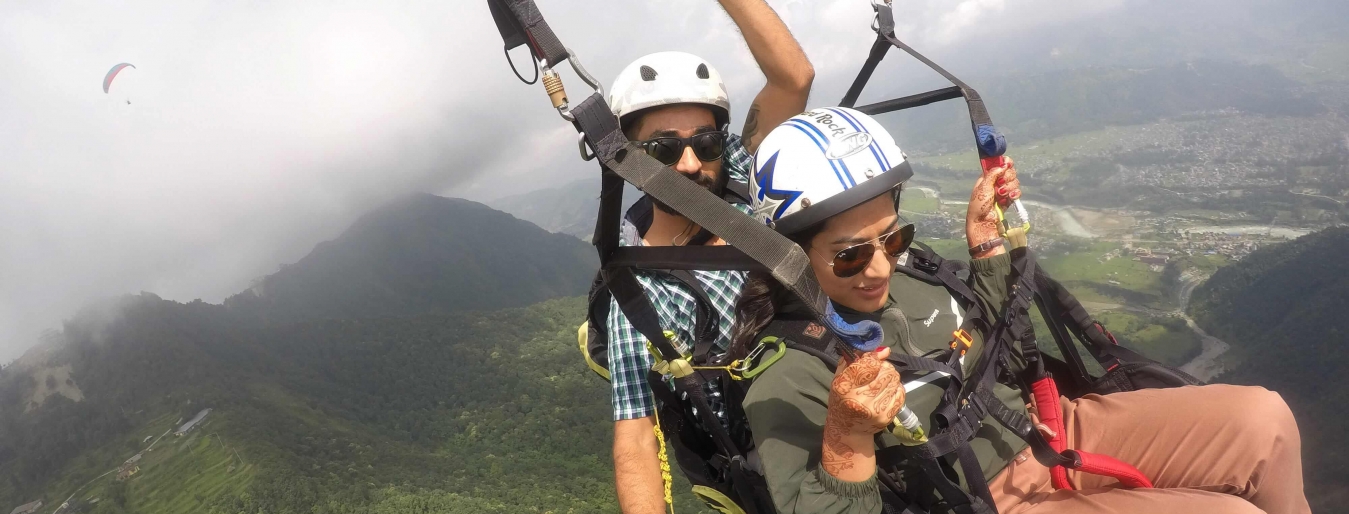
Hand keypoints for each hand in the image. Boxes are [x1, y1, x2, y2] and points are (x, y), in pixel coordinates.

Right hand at [821, 347, 904, 479]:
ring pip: (894, 380)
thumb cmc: (842, 398)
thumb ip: (857, 360)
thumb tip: (884, 350)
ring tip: (882, 381)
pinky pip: (900, 392)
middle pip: (885, 371)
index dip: (875, 357)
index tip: (878, 356)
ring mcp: (875, 409)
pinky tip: (887, 390)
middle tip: (879, 371)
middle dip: (884, 367)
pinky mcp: (887, 417)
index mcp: (844, 387)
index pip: (867, 365)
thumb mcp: (840, 377)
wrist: (849, 430)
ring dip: (890, 377)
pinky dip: (896, 388)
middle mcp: (859, 399)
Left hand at [966, 157, 1022, 257]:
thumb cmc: (979, 204)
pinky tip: (1010, 198)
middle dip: (1007, 178)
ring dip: (1009, 188)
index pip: (1000, 164)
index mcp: (988, 177)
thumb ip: (993, 174)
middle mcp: (996, 182)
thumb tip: (1003, 164)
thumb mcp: (983, 187)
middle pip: (1010, 172)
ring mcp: (1004, 190)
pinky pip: (1017, 192)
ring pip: (1015, 182)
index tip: (1007, 165)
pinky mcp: (1009, 199)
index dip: (1006, 163)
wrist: (984, 221)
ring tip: (1001, 195)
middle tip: (999, 185)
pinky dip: (1015, 194)